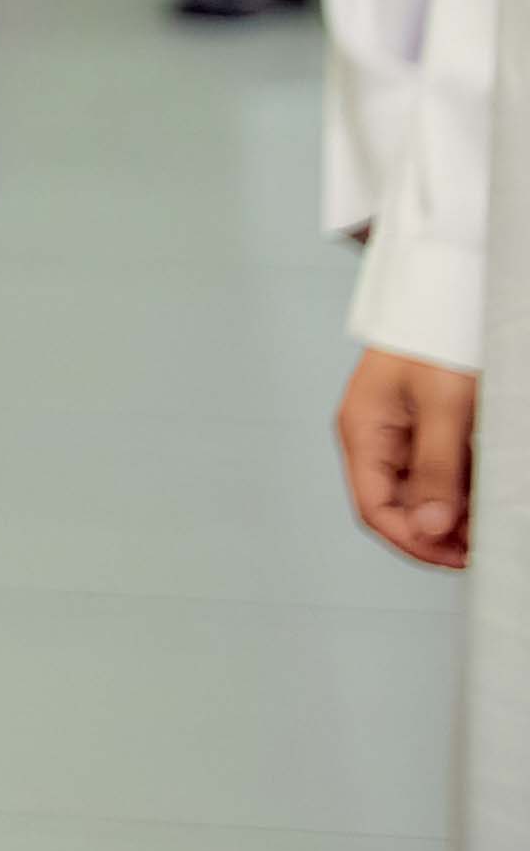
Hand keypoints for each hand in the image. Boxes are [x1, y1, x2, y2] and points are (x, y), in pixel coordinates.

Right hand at [343, 347, 477, 567]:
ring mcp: (398, 433)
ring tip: (488, 524)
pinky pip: (436, 473)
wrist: (448, 294)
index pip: (375, 508)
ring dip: (451, 516)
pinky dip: (459, 492)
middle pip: (396, 506)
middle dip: (436, 533)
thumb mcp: (444, 407)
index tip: (457, 556)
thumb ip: (437, 470)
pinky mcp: (424, 427)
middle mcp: (374, 438)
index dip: (413, 540)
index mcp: (362, 431)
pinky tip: (484, 497)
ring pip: (419, 494)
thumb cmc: (437, 338)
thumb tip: (432, 529)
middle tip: (481, 546)